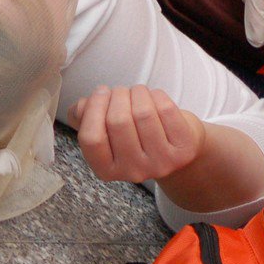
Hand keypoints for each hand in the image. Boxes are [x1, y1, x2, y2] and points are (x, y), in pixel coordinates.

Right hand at [67, 85, 206, 184]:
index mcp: (107, 170)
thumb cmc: (137, 135)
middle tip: (120, 91)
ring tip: (137, 92)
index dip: (93, 108)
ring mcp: (160, 162)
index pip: (91, 138)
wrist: (177, 149)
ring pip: (143, 113)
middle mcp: (133, 171)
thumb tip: (80, 107)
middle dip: (117, 95)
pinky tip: (154, 97)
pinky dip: (157, 95)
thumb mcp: (107, 131)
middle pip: (118, 121)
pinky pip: (166, 109)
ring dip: (138, 92)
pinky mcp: (183, 149)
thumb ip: (85, 117)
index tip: (101, 92)